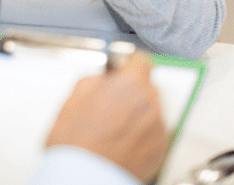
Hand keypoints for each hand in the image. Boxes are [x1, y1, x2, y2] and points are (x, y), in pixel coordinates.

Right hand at [45, 55, 167, 182]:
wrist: (83, 178)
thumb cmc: (76, 144)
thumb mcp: (73, 97)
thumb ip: (95, 80)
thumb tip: (104, 78)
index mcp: (129, 85)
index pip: (141, 60)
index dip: (129, 65)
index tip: (122, 70)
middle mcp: (150, 104)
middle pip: (148, 86)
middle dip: (133, 91)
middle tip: (113, 103)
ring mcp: (157, 129)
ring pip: (153, 110)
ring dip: (139, 112)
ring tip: (115, 127)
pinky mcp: (160, 150)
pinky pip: (154, 133)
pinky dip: (142, 134)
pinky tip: (122, 141)